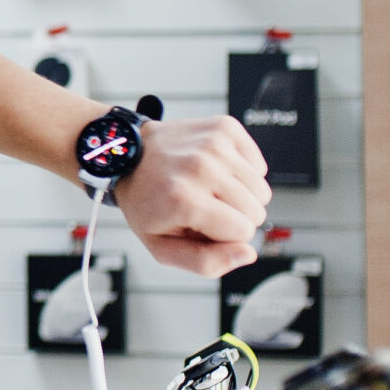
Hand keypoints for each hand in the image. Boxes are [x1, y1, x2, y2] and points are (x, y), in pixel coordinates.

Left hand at [118, 115, 270, 274]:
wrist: (128, 156)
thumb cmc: (146, 202)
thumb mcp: (162, 246)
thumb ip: (206, 262)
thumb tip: (248, 253)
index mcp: (184, 200)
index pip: (243, 232)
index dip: (225, 236)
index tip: (200, 223)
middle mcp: (201, 167)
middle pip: (255, 211)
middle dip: (234, 217)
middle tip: (202, 206)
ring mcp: (214, 144)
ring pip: (261, 190)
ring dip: (240, 195)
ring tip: (208, 189)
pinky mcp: (224, 128)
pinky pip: (258, 166)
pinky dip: (242, 173)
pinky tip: (216, 171)